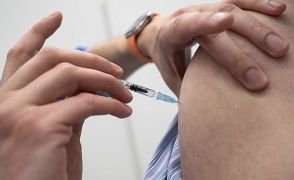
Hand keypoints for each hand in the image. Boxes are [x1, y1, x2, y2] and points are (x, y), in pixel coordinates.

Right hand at [0, 12, 131, 179]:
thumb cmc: (40, 173)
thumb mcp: (49, 132)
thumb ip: (62, 106)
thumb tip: (87, 88)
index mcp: (6, 101)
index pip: (21, 57)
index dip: (38, 33)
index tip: (57, 17)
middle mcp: (5, 102)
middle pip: (52, 59)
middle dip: (91, 60)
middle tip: (116, 71)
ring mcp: (20, 112)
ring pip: (71, 74)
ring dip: (106, 80)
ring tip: (125, 94)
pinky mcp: (41, 127)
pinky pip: (88, 102)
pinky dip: (112, 104)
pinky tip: (123, 112)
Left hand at [138, 0, 288, 94]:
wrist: (162, 33)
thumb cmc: (167, 55)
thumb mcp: (170, 73)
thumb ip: (185, 86)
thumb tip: (203, 112)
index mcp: (172, 32)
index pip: (188, 24)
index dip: (206, 22)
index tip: (226, 22)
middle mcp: (190, 15)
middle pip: (218, 27)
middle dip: (241, 51)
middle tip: (261, 77)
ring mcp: (206, 9)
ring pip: (234, 11)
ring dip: (259, 29)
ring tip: (282, 48)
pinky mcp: (220, 8)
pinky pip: (242, 3)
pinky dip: (260, 6)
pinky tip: (279, 11)